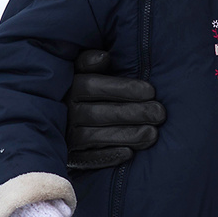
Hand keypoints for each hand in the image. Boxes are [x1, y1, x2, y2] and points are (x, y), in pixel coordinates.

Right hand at [66, 49, 166, 169]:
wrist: (57, 121)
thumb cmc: (84, 91)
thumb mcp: (82, 71)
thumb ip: (91, 62)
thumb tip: (104, 56)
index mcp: (67, 87)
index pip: (92, 86)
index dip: (123, 88)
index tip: (151, 91)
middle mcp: (63, 112)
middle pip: (97, 114)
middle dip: (132, 113)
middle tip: (160, 113)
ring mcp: (64, 136)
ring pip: (93, 137)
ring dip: (126, 136)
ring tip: (153, 134)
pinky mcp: (69, 157)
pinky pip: (87, 160)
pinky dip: (108, 156)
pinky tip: (130, 153)